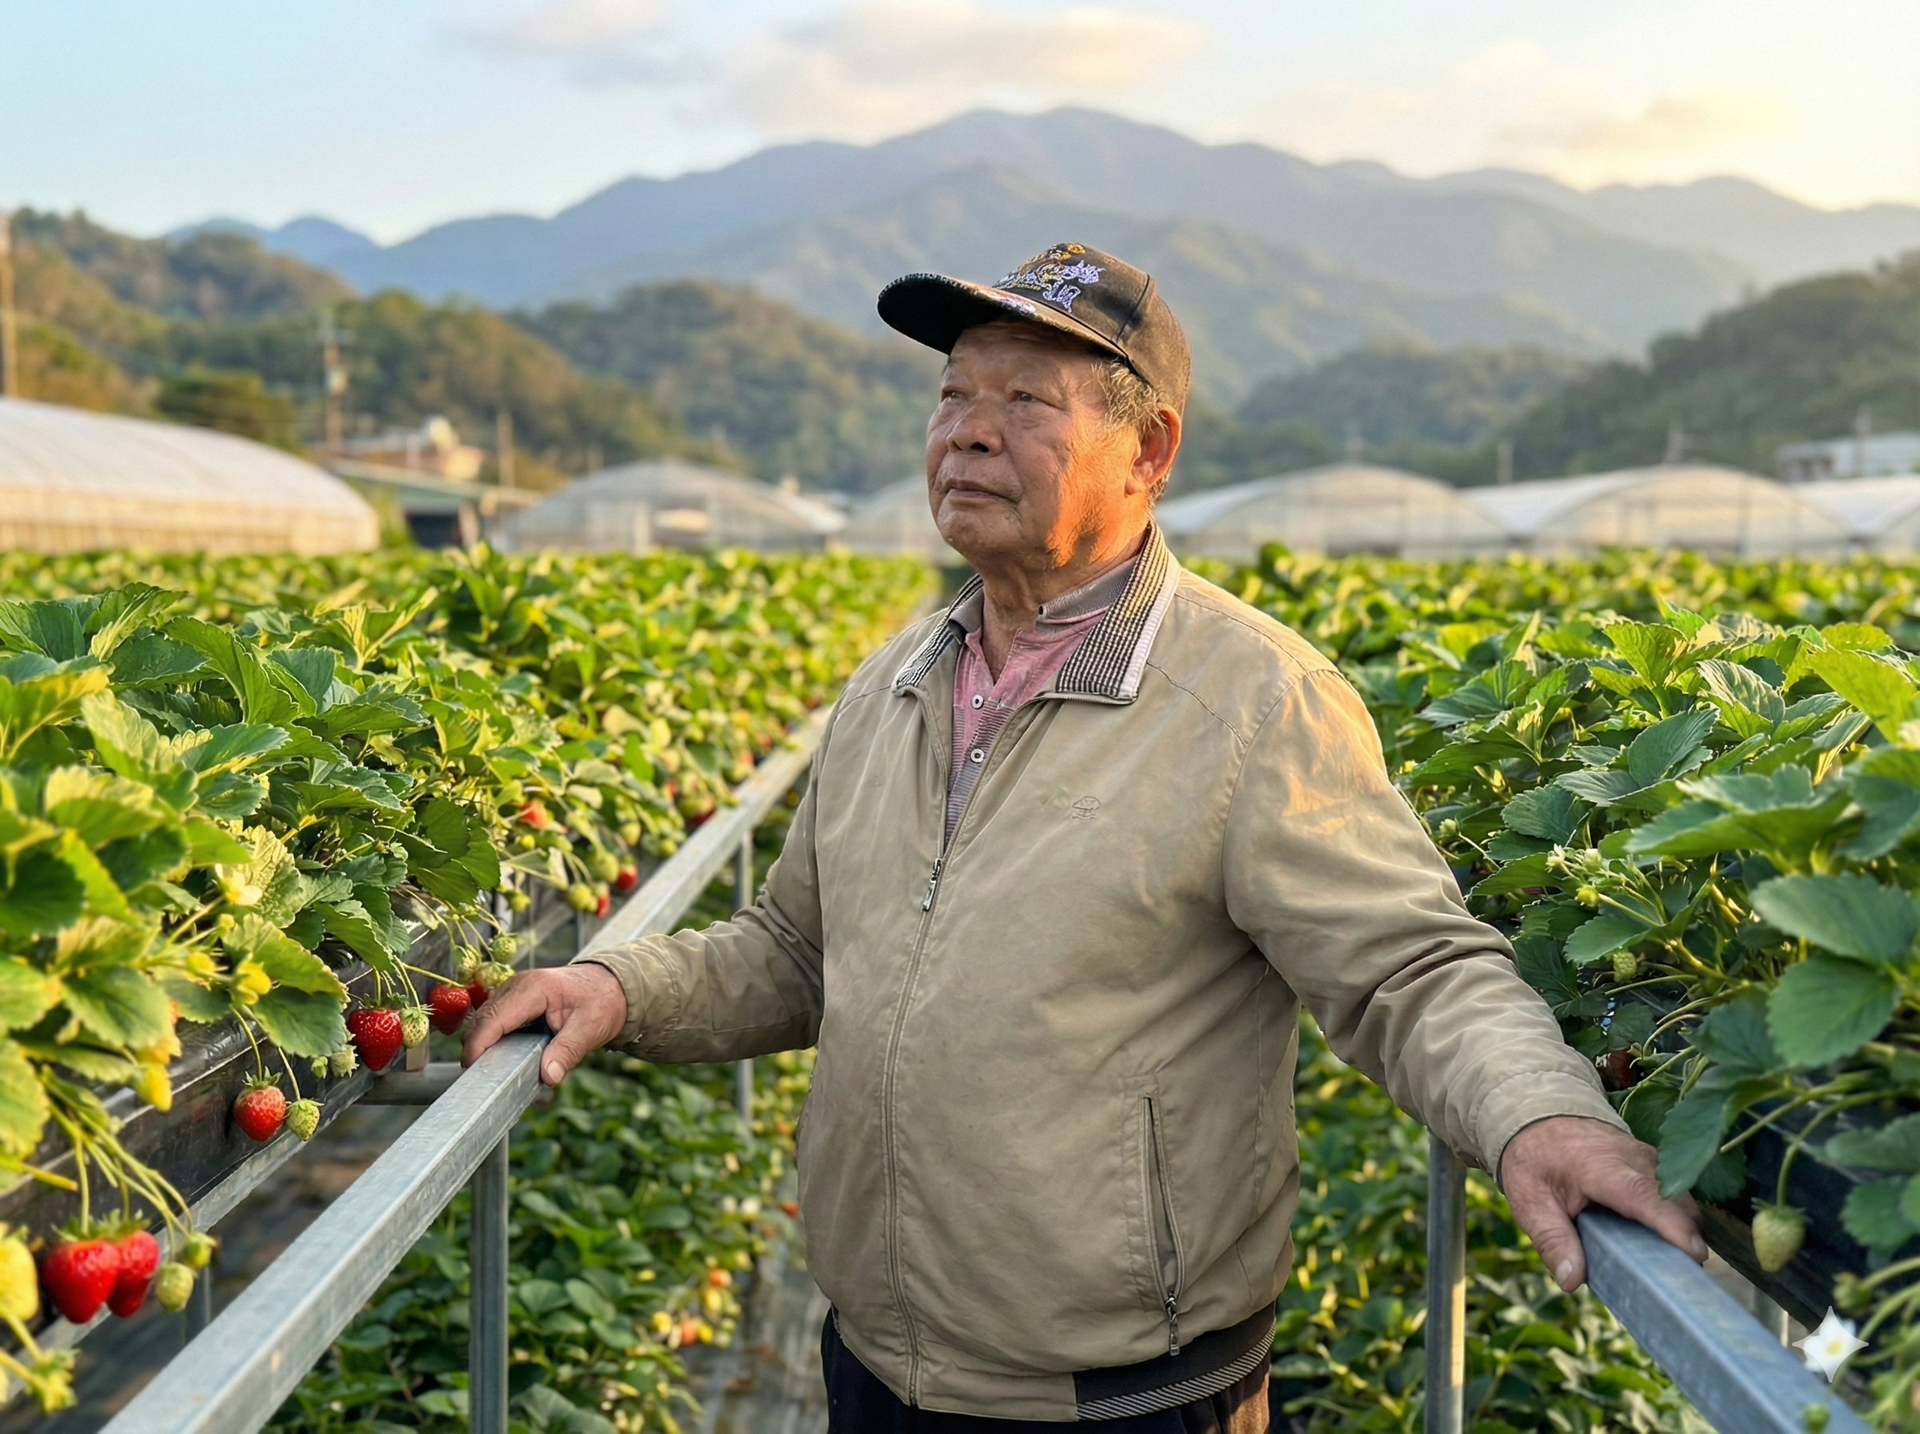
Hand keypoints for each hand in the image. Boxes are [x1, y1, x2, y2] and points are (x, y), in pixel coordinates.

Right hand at [462, 962, 627, 1086]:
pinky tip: (510, 1065)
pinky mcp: (512, 1004)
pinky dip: (496, 1046)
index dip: (478, 1045)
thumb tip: (548, 1077)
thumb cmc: (601, 1002)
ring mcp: (511, 993)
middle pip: (481, 1021)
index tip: (474, 1072)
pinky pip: (494, 1025)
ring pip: (483, 1024)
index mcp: (534, 988)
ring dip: (487, 1050)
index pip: (494, 1018)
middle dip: (478, 1052)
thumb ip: (568, 1051)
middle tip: (488, 1084)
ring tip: (502, 1077)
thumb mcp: (591, 1028)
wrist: (609, 986)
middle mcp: (516, 987)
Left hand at [1499, 1115, 1706, 1291]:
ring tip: (1668, 1268)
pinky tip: (1660, 1245)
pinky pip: (1677, 1197)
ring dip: (1682, 1232)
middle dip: (1684, 1239)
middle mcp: (1635, 1158)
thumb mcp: (1529, 1202)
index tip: (1694, 1254)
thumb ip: (1552, 1240)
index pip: (1643, 1194)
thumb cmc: (1536, 1162)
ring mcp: (1651, 1160)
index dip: (1671, 1225)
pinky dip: (1676, 1222)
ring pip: (1682, 1201)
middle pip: (1674, 1202)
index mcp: (1600, 1166)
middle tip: (1679, 1281)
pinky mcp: (1658, 1166)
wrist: (1542, 1121)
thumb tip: (1571, 1281)